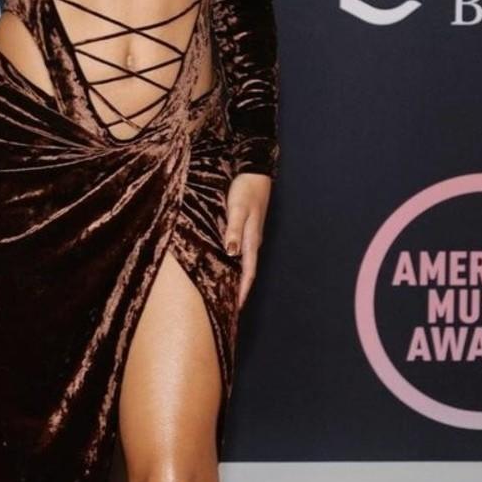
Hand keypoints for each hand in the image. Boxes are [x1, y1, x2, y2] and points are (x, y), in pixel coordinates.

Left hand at [222, 172, 271, 310]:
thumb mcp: (237, 209)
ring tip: (226, 292)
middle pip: (246, 272)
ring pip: (243, 263)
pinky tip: (226, 265)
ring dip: (236, 278)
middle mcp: (252, 241)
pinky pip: (240, 252)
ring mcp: (249, 235)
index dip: (242, 292)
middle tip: (229, 308)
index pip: (248, 273)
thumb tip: (231, 253)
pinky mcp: (246, 228)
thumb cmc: (244, 190)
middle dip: (239, 290)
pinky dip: (234, 264)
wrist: (254, 172)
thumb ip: (233, 230)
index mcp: (251, 240)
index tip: (235, 310)